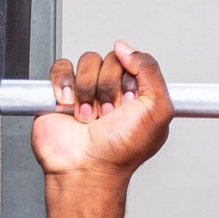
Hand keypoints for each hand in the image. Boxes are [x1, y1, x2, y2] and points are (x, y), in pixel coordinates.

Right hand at [32, 42, 173, 181]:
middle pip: (111, 59)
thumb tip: (126, 48)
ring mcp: (87, 91)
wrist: (86, 169)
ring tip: (89, 116)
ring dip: (88, 91)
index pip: (135, 61)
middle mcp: (113, 91)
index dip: (131, 80)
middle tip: (108, 114)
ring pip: (87, 61)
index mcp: (137, 94)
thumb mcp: (157, 109)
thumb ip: (151, 71)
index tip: (129, 102)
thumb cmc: (121, 150)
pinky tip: (68, 104)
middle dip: (108, 88)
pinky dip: (64, 83)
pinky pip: (61, 67)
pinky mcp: (61, 93)